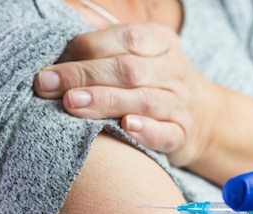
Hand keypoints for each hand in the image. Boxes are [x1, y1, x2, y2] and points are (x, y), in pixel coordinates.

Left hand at [34, 23, 222, 167]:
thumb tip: (56, 50)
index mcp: (161, 42)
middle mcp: (173, 70)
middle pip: (128, 70)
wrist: (202, 116)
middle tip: (49, 86)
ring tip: (73, 105)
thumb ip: (104, 47)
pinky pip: (166, 133)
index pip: (124, 40)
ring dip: (106, 101)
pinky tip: (127, 127)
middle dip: (85, 76)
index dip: (85, 50)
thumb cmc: (153, 82)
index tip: (50, 67)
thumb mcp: (138, 55)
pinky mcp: (182, 134)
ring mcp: (180, 104)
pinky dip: (147, 130)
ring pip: (144, 101)